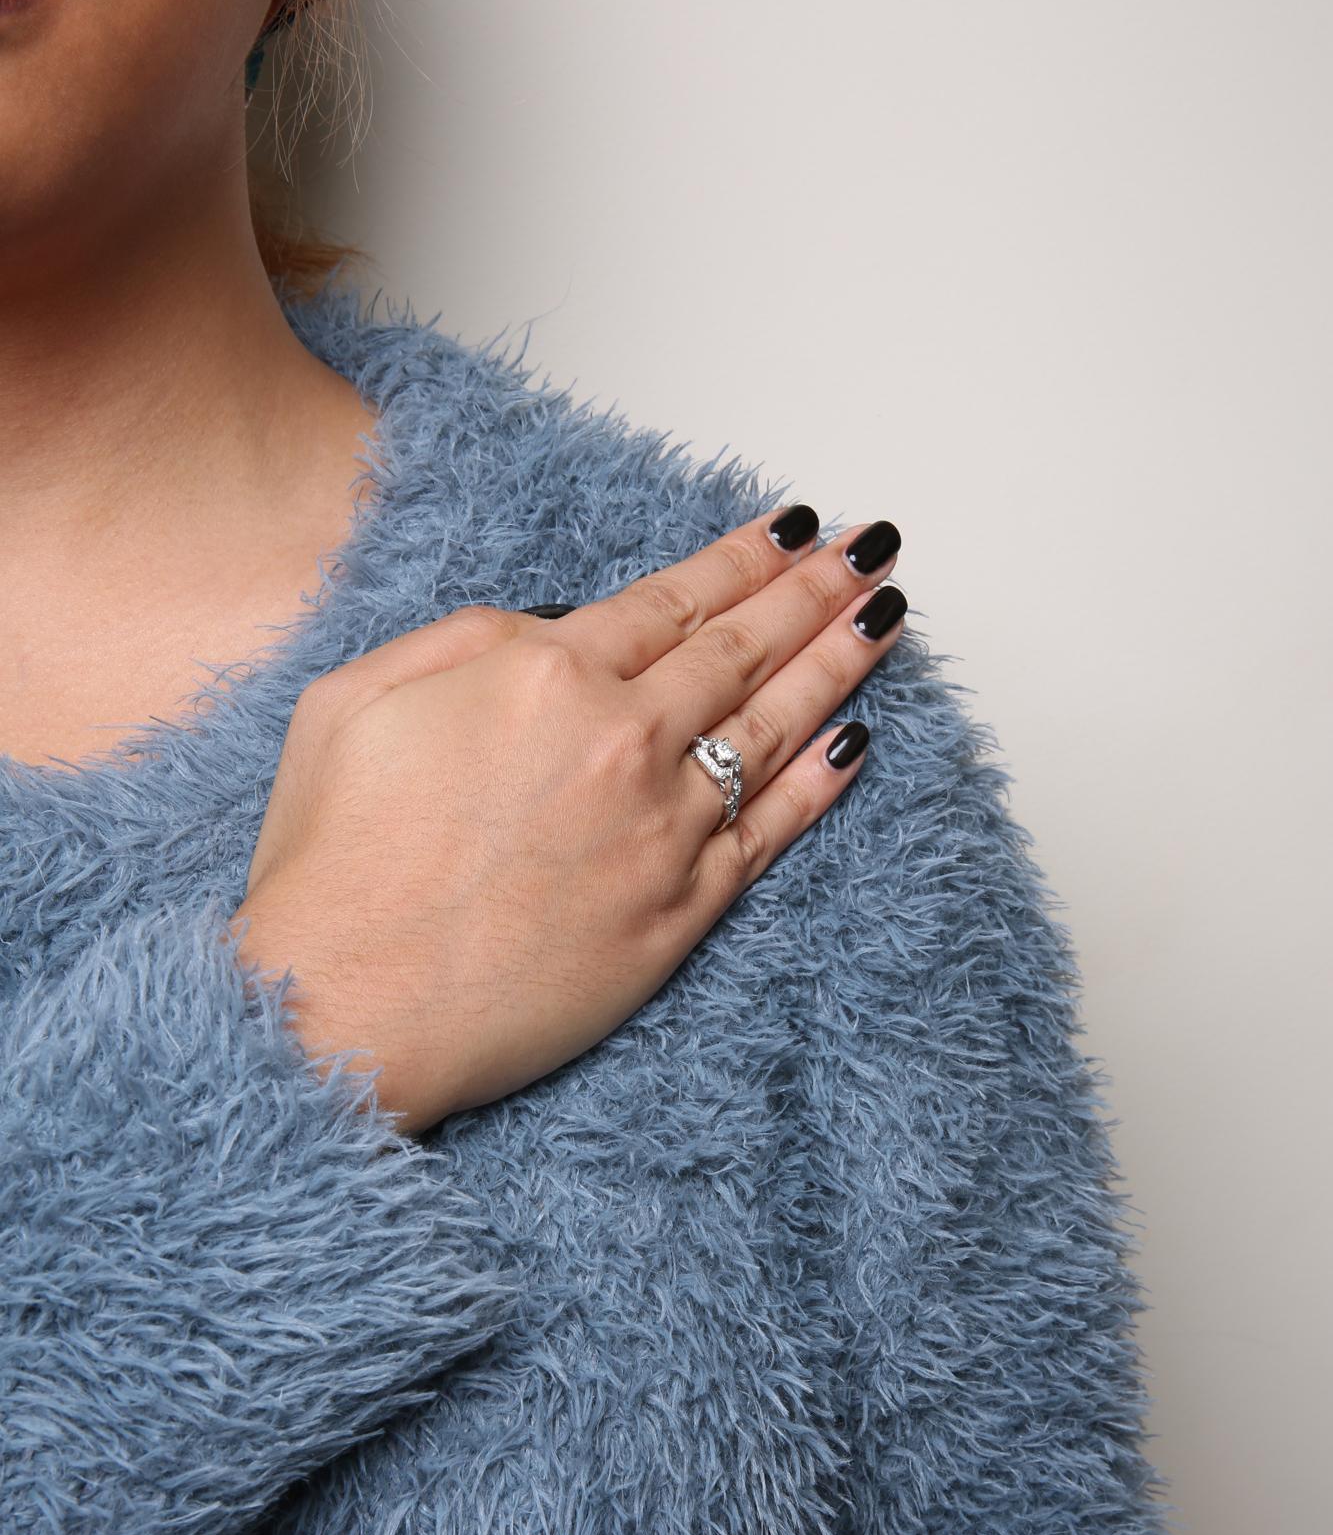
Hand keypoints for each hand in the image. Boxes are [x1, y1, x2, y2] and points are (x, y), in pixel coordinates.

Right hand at [226, 506, 905, 1134]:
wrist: (349, 1006)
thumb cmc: (333, 863)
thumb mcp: (354, 697)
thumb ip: (466, 638)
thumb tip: (555, 626)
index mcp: (542, 673)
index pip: (672, 599)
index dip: (742, 556)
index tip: (794, 528)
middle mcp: (622, 738)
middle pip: (743, 646)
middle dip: (817, 589)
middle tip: (873, 548)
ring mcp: (664, 827)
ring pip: (776, 725)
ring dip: (840, 661)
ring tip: (887, 617)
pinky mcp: (682, 911)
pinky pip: (773, 831)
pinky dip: (822, 783)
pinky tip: (857, 743)